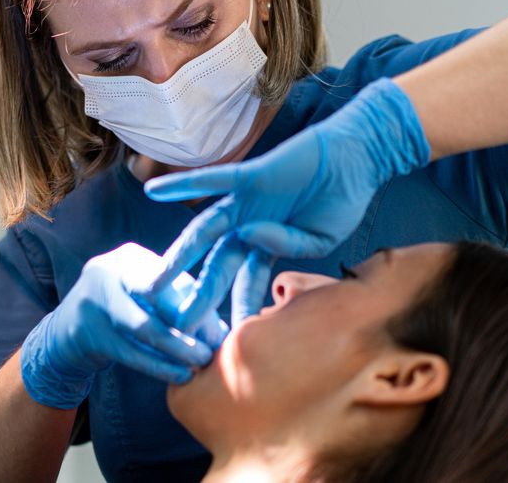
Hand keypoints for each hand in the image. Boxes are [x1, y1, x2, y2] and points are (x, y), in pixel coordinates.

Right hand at [20, 242, 228, 409]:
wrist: (65, 333)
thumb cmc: (118, 312)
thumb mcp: (141, 295)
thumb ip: (175, 303)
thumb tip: (221, 329)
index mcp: (129, 257)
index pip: (173, 278)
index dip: (199, 304)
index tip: (221, 330)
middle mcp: (108, 271)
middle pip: (159, 299)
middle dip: (191, 326)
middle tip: (214, 349)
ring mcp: (93, 300)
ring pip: (145, 328)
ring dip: (177, 349)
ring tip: (200, 363)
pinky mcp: (87, 332)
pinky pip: (130, 352)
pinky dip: (158, 366)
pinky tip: (179, 376)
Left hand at [142, 78, 429, 326]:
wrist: (355, 160)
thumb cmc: (340, 200)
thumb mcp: (318, 240)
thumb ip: (286, 244)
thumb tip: (251, 235)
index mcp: (266, 246)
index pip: (246, 285)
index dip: (237, 312)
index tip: (226, 346)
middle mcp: (249, 226)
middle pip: (217, 267)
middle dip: (198, 298)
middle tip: (176, 327)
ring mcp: (247, 202)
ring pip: (205, 232)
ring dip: (178, 256)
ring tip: (154, 283)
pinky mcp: (251, 176)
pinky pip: (212, 180)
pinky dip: (182, 184)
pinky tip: (152, 191)